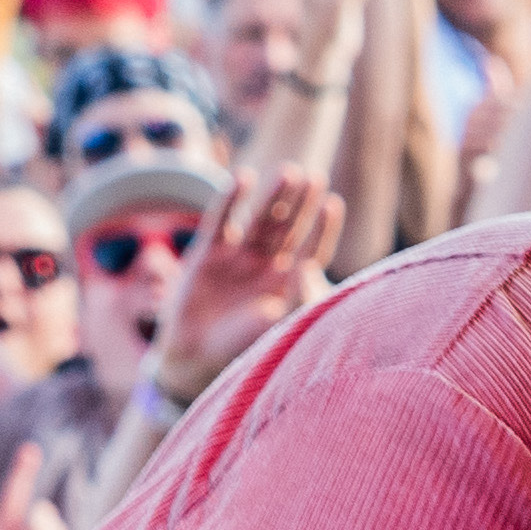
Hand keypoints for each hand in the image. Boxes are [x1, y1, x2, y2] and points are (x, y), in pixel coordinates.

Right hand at [156, 175, 341, 400]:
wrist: (197, 357)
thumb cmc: (244, 346)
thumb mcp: (278, 325)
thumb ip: (297, 299)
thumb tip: (309, 267)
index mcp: (288, 282)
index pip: (312, 249)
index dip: (322, 229)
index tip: (333, 204)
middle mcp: (266, 264)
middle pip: (289, 227)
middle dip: (301, 204)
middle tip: (314, 177)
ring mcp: (238, 256)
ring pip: (260, 219)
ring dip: (274, 196)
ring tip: (288, 172)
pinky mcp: (209, 252)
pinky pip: (222, 220)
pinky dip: (231, 199)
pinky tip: (243, 177)